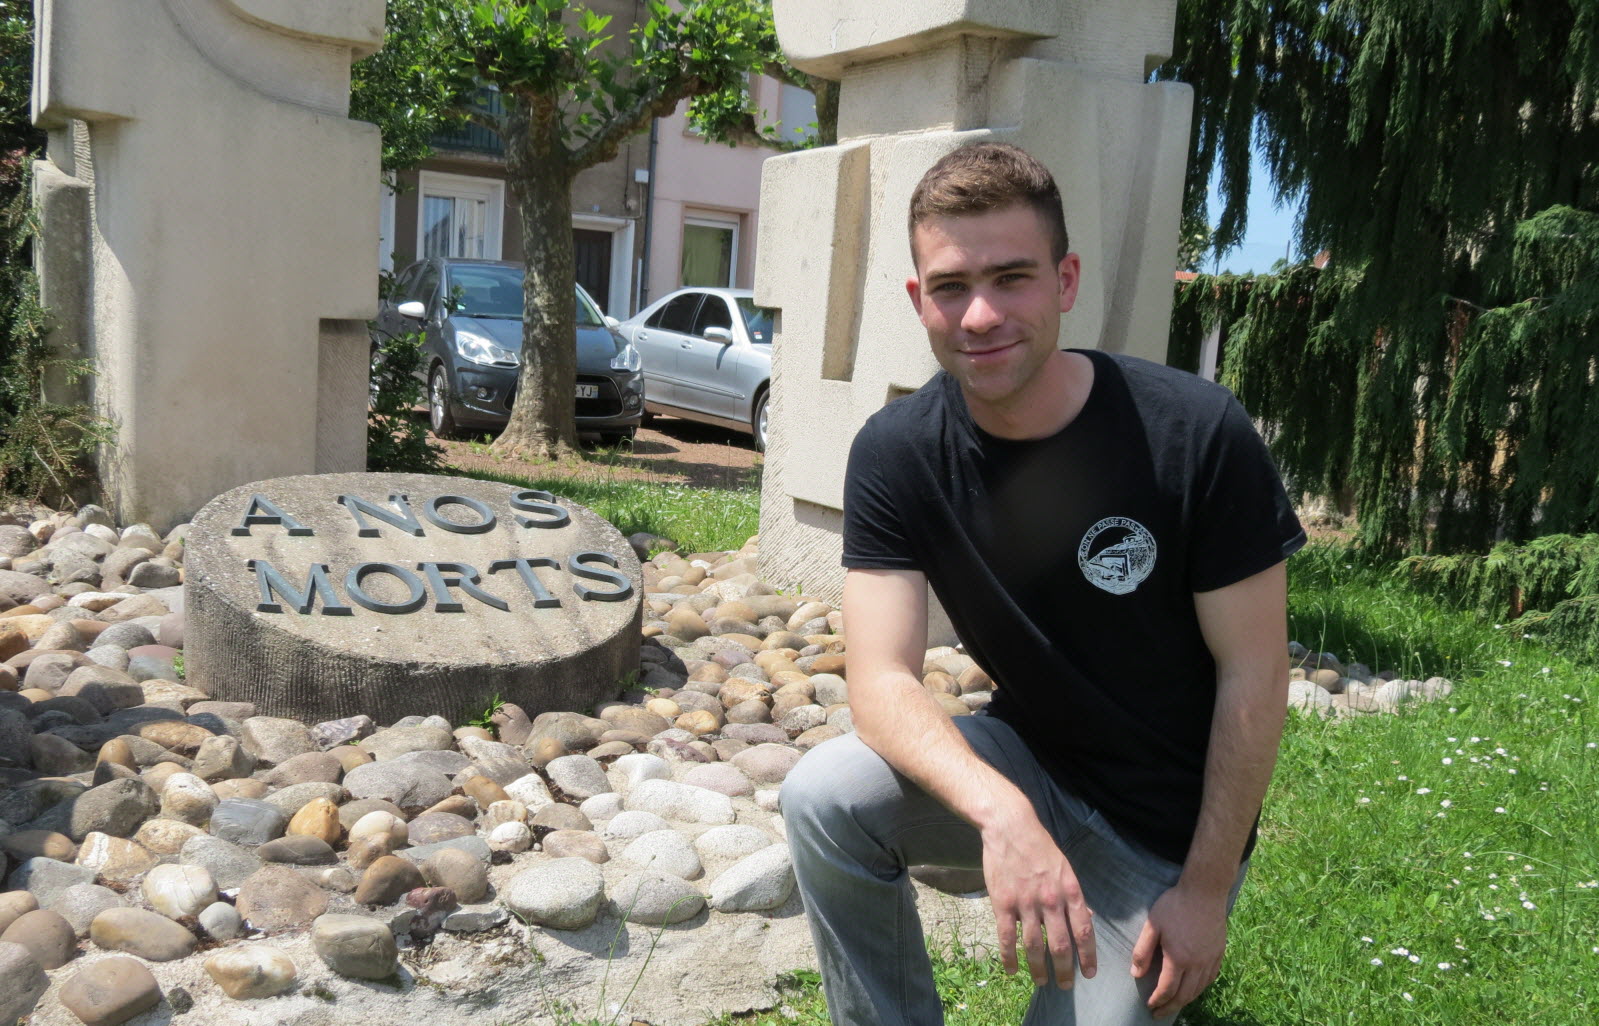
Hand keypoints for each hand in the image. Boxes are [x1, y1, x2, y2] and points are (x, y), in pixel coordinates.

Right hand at [980, 806, 1095, 989]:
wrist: (1010, 828)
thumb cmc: (1039, 847)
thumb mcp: (1065, 869)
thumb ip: (1074, 897)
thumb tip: (1087, 920)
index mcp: (1069, 891)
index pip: (1083, 930)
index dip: (1088, 955)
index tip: (1089, 973)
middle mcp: (1050, 900)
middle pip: (1060, 944)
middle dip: (1064, 969)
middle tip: (1066, 985)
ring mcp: (1026, 903)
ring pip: (1034, 946)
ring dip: (1038, 968)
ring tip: (1041, 982)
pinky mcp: (1003, 903)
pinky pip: (1007, 937)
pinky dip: (1010, 957)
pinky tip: (1012, 970)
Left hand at [1130, 882, 1228, 1018]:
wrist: (1205, 891)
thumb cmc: (1175, 905)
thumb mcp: (1152, 925)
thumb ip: (1142, 951)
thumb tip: (1136, 974)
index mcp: (1179, 958)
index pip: (1168, 989)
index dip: (1158, 1000)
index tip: (1150, 1006)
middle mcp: (1197, 963)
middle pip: (1185, 995)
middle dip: (1171, 1007)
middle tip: (1160, 1014)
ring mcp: (1211, 959)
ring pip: (1200, 989)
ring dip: (1186, 1000)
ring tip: (1175, 1004)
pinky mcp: (1219, 952)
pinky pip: (1211, 977)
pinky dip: (1201, 988)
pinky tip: (1195, 988)